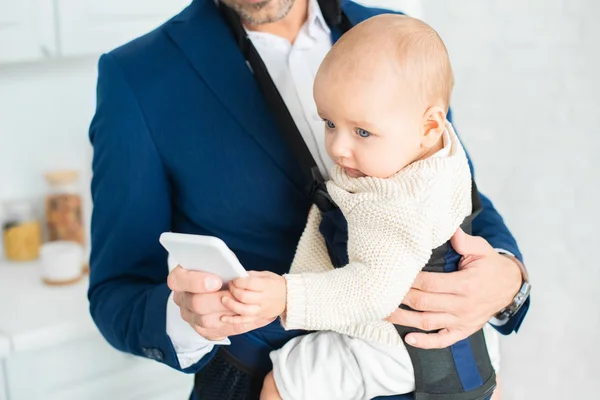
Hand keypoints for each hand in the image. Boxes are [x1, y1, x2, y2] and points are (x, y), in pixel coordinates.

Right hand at [167, 266, 273, 339]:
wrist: (221, 288)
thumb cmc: (219, 271)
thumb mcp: (219, 262)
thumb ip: (221, 263)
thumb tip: (231, 267)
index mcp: (180, 278)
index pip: (178, 280)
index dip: (196, 281)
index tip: (217, 280)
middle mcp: (181, 298)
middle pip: (195, 303)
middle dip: (217, 299)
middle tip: (233, 295)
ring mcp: (189, 315)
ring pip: (204, 320)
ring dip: (226, 313)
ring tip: (241, 305)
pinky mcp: (200, 328)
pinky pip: (213, 331)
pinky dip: (229, 323)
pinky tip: (240, 315)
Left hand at [221, 271, 286, 323]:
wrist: (289, 298)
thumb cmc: (276, 284)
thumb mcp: (266, 275)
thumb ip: (251, 276)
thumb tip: (236, 276)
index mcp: (266, 286)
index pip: (248, 284)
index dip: (238, 281)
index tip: (233, 279)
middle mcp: (263, 299)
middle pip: (244, 297)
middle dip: (233, 290)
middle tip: (229, 286)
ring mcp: (261, 310)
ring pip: (243, 310)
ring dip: (231, 305)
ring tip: (223, 299)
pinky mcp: (258, 318)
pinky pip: (244, 321)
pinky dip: (233, 320)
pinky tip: (223, 318)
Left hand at [387, 228, 521, 348]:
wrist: (510, 287)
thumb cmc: (490, 266)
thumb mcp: (481, 249)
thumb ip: (464, 241)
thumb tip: (450, 228)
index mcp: (466, 284)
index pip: (431, 283)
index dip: (411, 281)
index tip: (394, 274)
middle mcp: (463, 305)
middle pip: (425, 303)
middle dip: (401, 298)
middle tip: (381, 292)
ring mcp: (462, 320)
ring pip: (428, 322)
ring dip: (404, 319)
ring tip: (383, 313)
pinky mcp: (463, 331)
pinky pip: (443, 340)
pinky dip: (425, 342)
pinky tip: (409, 339)